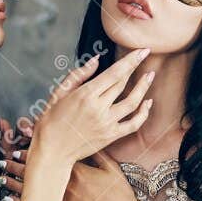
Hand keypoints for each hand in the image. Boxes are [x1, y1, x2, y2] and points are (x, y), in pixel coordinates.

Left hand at [1, 150, 144, 200]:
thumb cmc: (119, 194)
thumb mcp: (111, 167)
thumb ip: (97, 153)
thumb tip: (87, 139)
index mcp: (76, 169)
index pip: (49, 154)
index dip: (32, 147)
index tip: (20, 142)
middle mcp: (64, 184)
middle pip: (35, 170)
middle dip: (17, 163)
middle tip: (5, 157)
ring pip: (31, 189)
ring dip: (14, 180)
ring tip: (2, 174)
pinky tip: (8, 199)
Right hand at [31, 48, 154, 162]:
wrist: (52, 150)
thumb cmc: (51, 119)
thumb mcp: (59, 93)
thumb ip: (79, 75)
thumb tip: (97, 59)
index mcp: (85, 95)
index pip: (114, 73)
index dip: (131, 60)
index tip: (142, 50)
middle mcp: (98, 108)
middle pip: (123, 84)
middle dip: (136, 68)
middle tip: (145, 57)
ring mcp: (106, 123)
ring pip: (133, 103)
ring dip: (144, 88)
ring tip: (150, 76)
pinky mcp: (111, 136)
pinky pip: (133, 124)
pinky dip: (143, 113)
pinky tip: (147, 102)